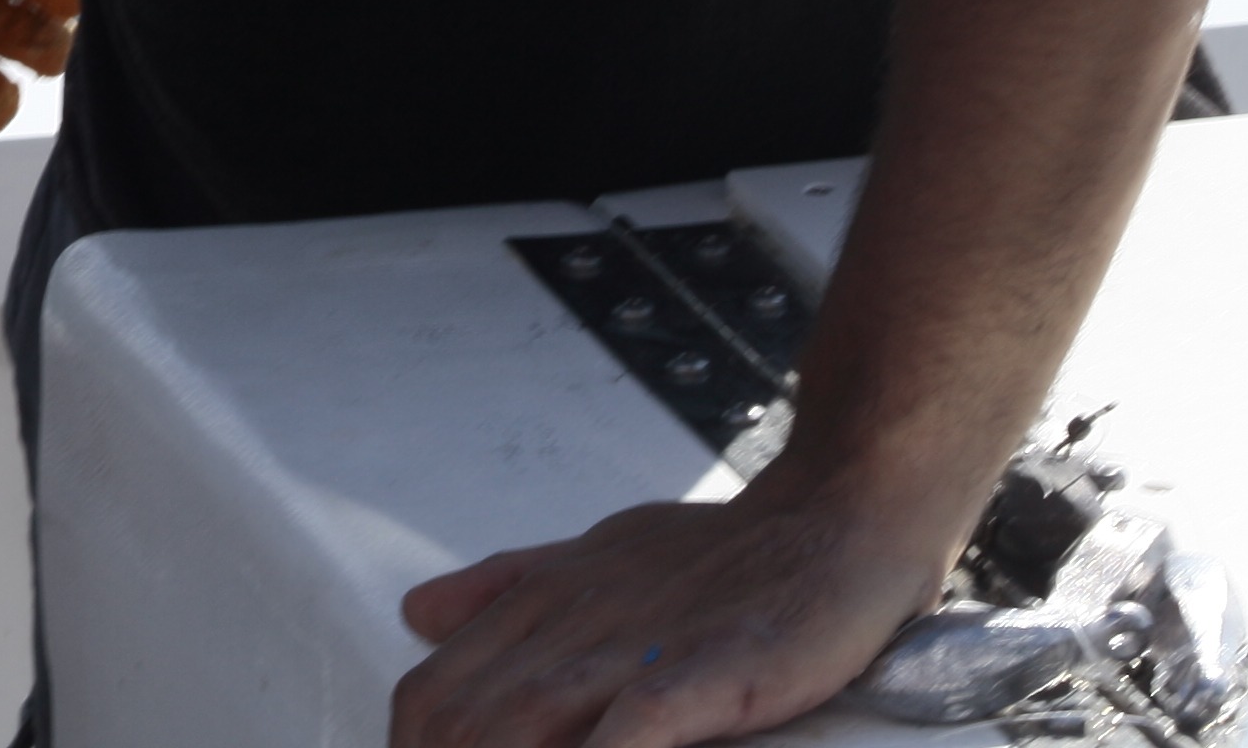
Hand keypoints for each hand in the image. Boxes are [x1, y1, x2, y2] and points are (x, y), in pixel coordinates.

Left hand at [392, 466, 971, 744]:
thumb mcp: (594, 555)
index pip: (431, 694)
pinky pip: (634, 728)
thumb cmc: (718, 553)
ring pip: (521, 724)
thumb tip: (416, 613)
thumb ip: (507, 587)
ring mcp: (634, 651)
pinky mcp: (708, 673)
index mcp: (537, 605)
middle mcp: (567, 628)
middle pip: (461, 723)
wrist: (830, 520)